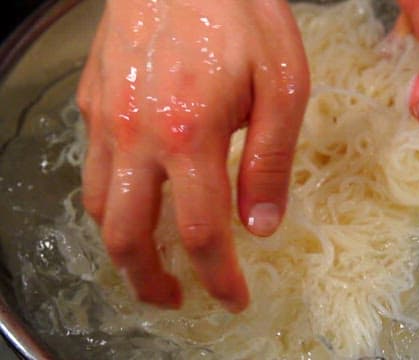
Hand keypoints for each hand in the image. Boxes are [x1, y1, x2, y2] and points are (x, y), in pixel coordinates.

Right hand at [76, 0, 308, 311]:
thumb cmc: (240, 13)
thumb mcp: (282, 85)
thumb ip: (269, 160)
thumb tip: (261, 225)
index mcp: (190, 135)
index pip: (201, 233)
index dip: (218, 278)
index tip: (232, 299)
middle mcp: (137, 135)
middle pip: (128, 238)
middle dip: (150, 282)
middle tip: (174, 299)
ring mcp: (107, 118)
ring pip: (100, 207)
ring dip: (124, 247)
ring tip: (151, 262)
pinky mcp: (94, 101)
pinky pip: (93, 167)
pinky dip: (112, 201)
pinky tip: (138, 199)